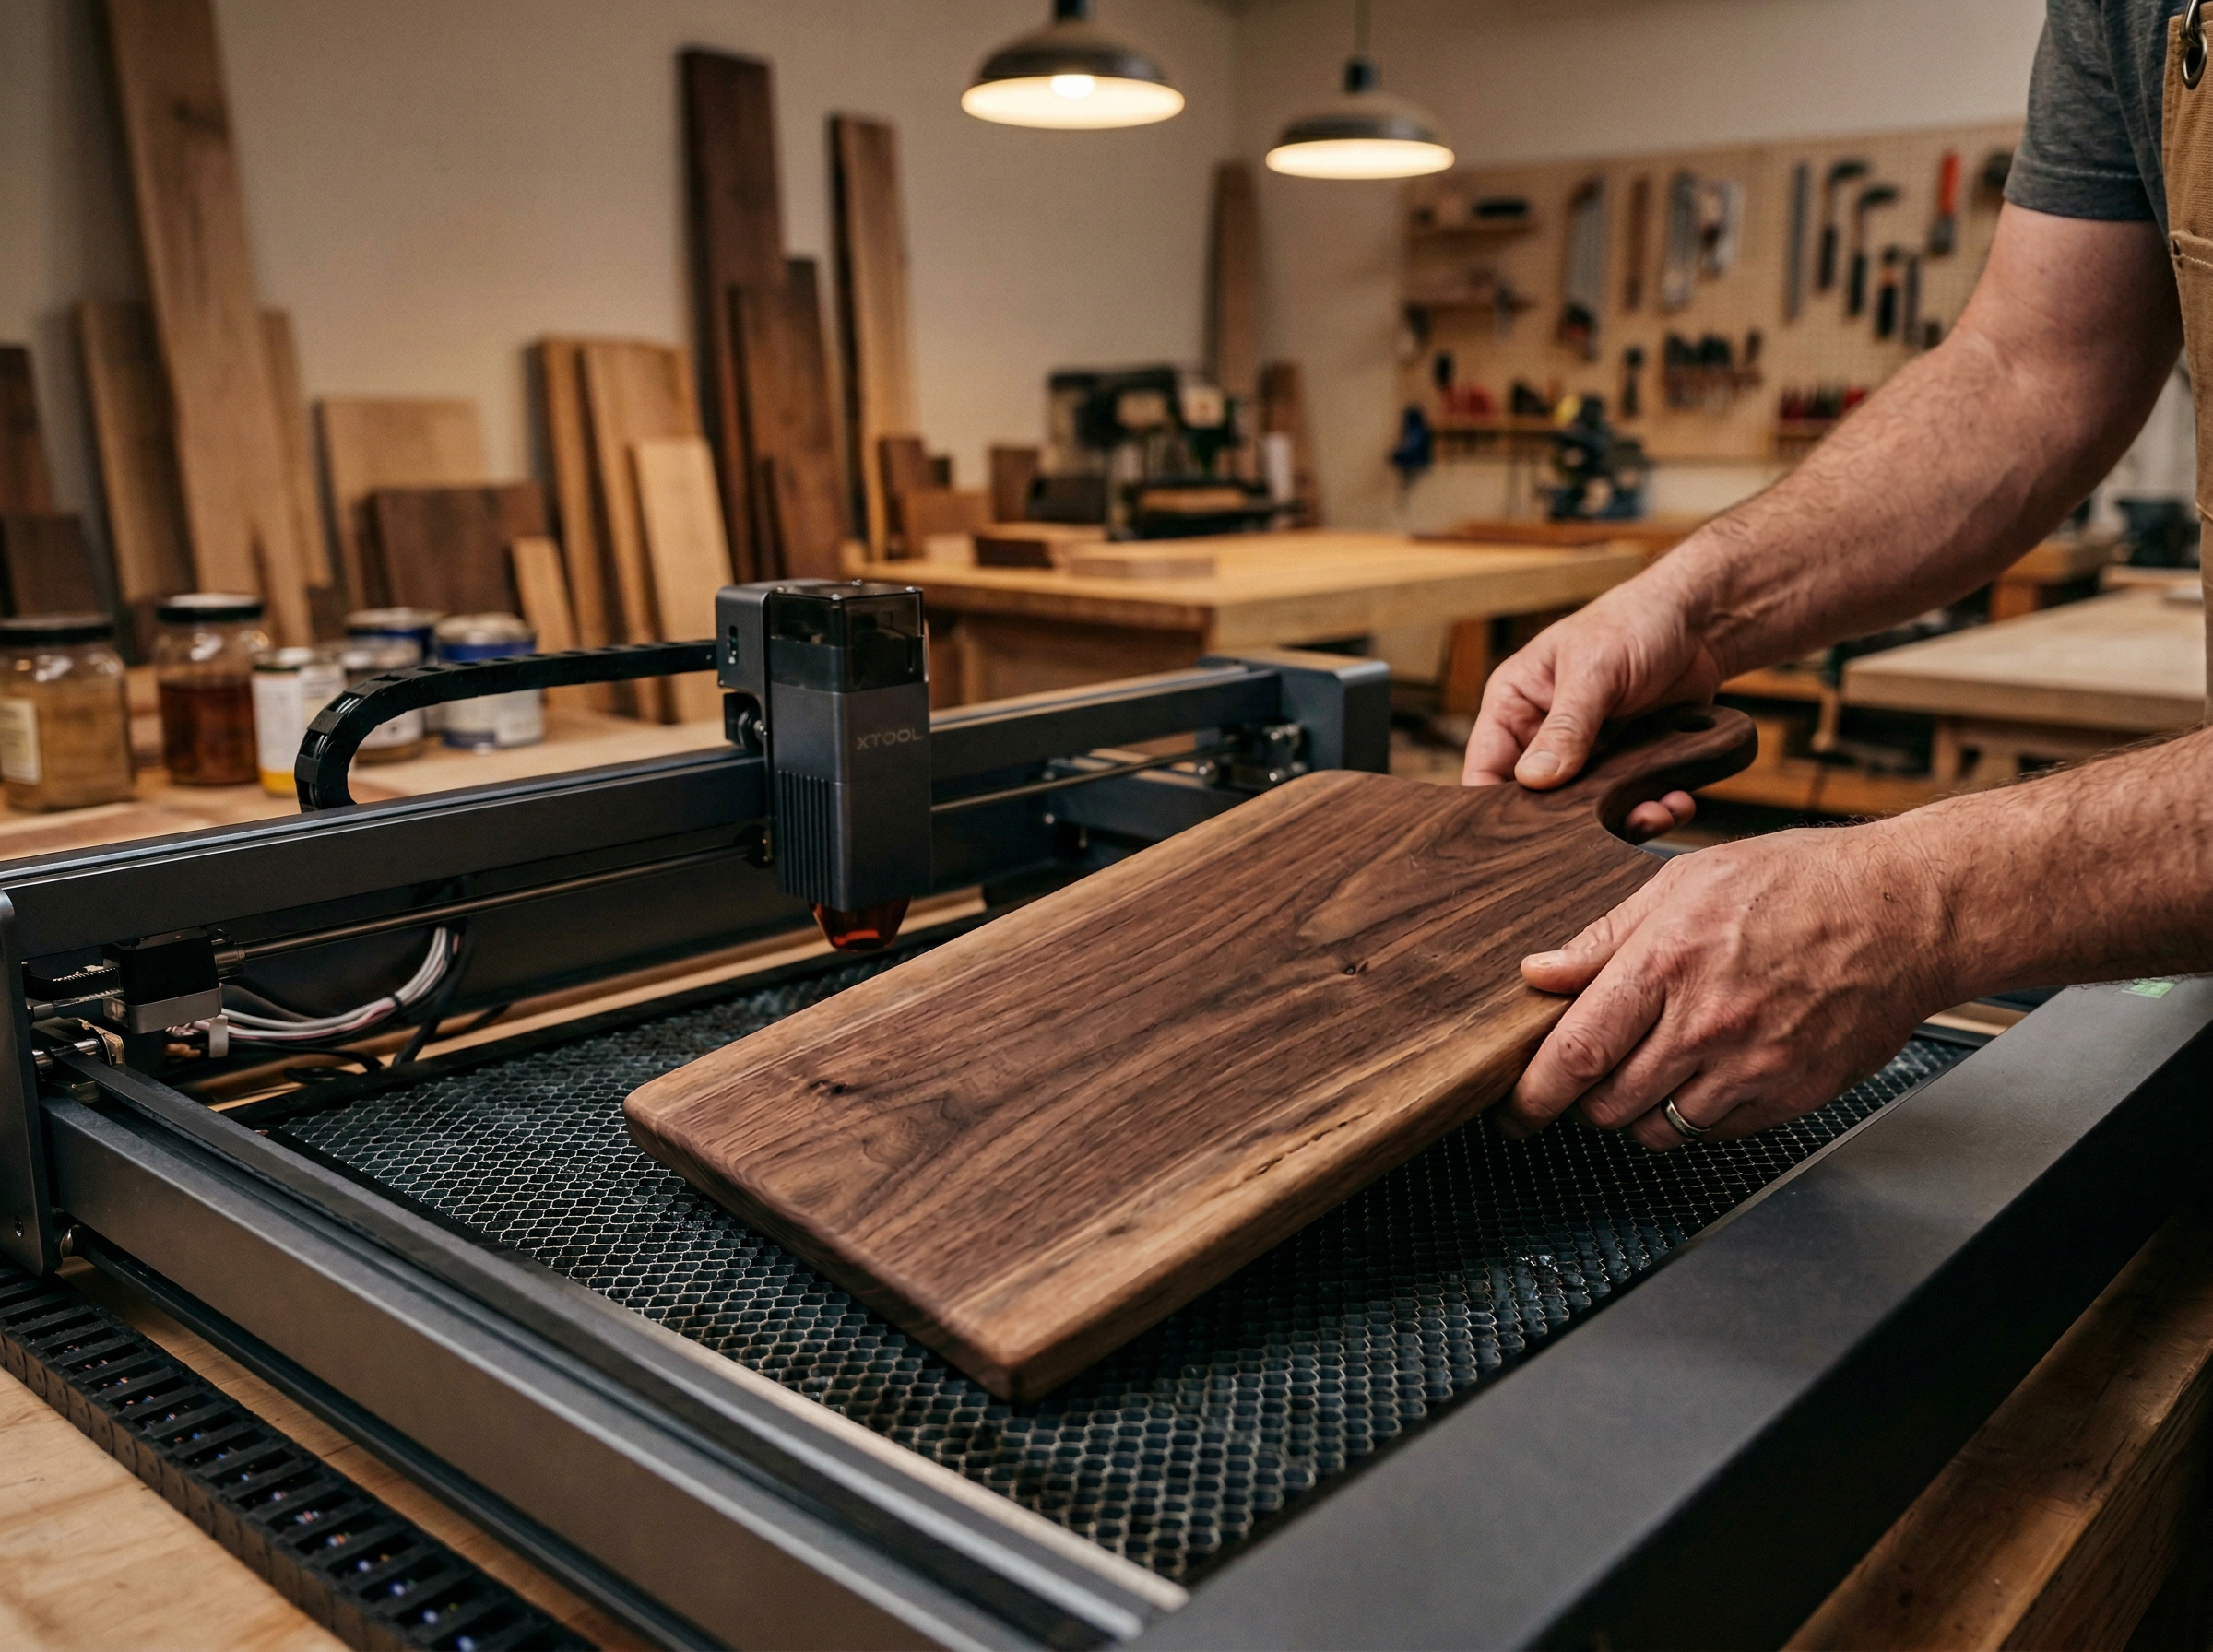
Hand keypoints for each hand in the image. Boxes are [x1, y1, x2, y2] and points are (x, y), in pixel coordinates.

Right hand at [1462, 574, 1729, 839]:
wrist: (1703, 622)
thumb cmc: (1635, 622)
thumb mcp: (1594, 669)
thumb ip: (1565, 726)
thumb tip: (1534, 780)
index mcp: (1515, 704)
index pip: (1484, 766)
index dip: (1490, 805)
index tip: (1514, 837)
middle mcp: (1544, 734)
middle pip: (1535, 800)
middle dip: (1566, 823)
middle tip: (1594, 831)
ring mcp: (1587, 754)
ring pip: (1585, 810)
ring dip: (1618, 818)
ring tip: (1651, 813)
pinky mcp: (1627, 766)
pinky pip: (1630, 802)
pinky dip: (1652, 808)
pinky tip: (1673, 800)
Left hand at [1496, 820, 1954, 1149]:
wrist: (1907, 912)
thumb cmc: (1800, 883)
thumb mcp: (1686, 882)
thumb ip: (1605, 937)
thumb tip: (1539, 972)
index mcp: (1667, 964)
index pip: (1575, 1054)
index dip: (1530, 1095)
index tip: (1511, 1109)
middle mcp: (1706, 1024)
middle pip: (1607, 1105)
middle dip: (1578, 1104)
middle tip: (1578, 1084)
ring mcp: (1753, 1067)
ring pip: (1658, 1129)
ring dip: (1635, 1112)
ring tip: (1643, 1073)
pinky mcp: (1791, 1095)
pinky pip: (1715, 1132)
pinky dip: (1693, 1115)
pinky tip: (1700, 1075)